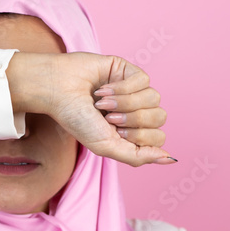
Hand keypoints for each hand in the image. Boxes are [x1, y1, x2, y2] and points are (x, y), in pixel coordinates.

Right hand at [8, 52, 172, 167]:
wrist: (58, 91)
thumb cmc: (77, 120)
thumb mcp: (106, 147)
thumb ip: (139, 157)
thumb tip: (170, 159)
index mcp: (132, 131)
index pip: (158, 138)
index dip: (138, 136)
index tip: (114, 132)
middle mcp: (136, 111)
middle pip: (159, 118)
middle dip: (132, 120)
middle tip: (108, 117)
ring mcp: (134, 91)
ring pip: (154, 98)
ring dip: (125, 103)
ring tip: (103, 103)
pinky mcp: (129, 71)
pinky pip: (144, 81)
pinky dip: (121, 88)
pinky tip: (103, 89)